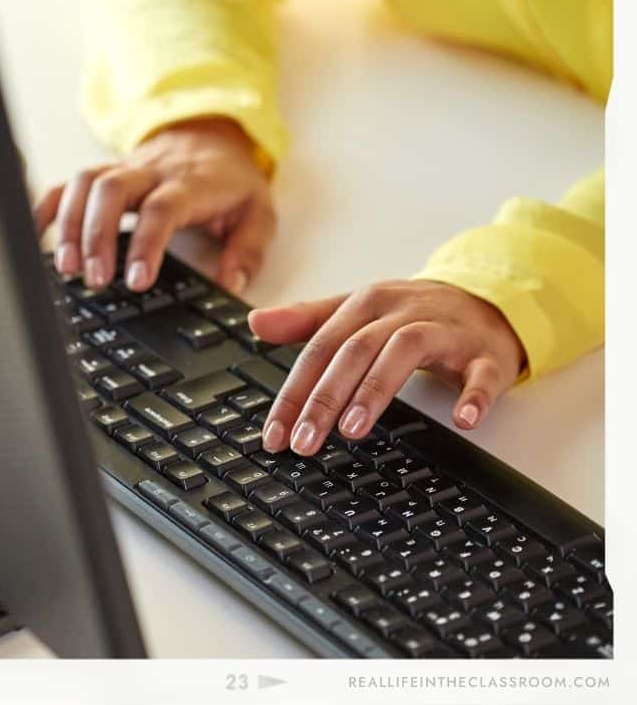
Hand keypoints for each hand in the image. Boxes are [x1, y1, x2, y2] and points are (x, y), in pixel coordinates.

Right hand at [34, 117, 274, 293]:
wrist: (212, 134)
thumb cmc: (230, 181)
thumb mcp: (259, 212)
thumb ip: (248, 249)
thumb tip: (230, 283)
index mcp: (191, 184)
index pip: (161, 209)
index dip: (145, 244)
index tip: (136, 281)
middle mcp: (152, 172)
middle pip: (112, 190)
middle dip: (97, 236)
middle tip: (93, 279)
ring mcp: (124, 169)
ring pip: (85, 183)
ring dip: (70, 225)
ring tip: (66, 268)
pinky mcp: (105, 172)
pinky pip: (69, 183)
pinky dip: (48, 207)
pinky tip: (38, 237)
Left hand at [249, 280, 525, 454]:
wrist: (486, 299)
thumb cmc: (410, 313)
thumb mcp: (357, 310)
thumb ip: (307, 320)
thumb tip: (255, 322)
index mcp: (365, 305)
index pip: (320, 349)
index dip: (294, 392)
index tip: (274, 434)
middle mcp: (401, 313)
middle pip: (354, 352)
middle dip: (324, 399)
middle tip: (303, 441)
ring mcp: (445, 331)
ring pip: (405, 352)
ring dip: (376, 390)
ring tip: (352, 430)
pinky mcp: (484, 353)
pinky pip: (481, 373)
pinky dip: (473, 394)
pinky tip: (462, 419)